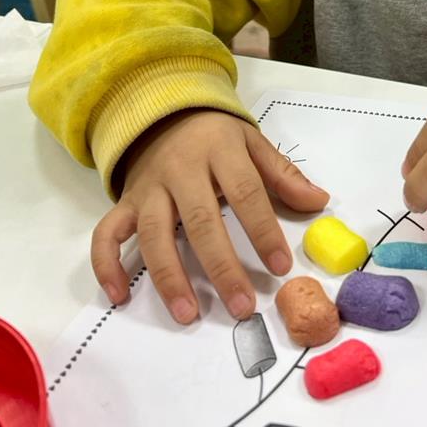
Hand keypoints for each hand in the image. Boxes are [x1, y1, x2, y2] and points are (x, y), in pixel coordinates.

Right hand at [91, 110, 328, 322]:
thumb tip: (319, 202)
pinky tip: (119, 295)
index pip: (245, 192)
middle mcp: (180, 170)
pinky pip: (107, 233)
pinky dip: (107, 265)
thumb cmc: (215, 137)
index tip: (281, 267)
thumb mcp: (252, 143)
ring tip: (188, 314)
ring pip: (153, 234)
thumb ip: (283, 174)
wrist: (164, 113)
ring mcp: (148, 188)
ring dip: (169, 276)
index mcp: (219, 151)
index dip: (263, 230)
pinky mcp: (124, 202)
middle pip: (200, 221)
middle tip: (242, 306)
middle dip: (221, 267)